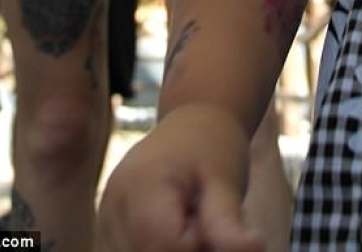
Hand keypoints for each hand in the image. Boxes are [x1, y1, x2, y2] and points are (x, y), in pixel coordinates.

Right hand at [95, 104, 262, 251]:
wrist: (191, 121)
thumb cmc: (212, 145)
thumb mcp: (226, 178)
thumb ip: (228, 221)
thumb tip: (255, 250)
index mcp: (138, 188)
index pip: (166, 248)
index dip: (199, 245)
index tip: (213, 219)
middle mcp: (112, 207)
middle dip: (186, 248)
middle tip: (203, 216)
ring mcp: (106, 220)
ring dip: (170, 249)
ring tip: (190, 218)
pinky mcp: (109, 229)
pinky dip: (158, 248)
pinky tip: (176, 226)